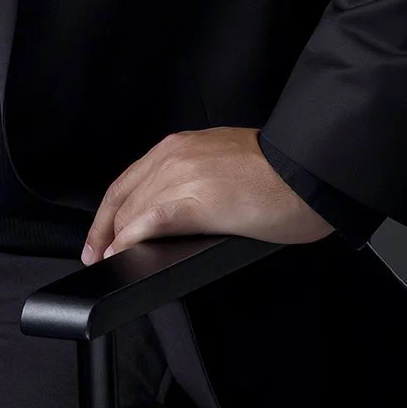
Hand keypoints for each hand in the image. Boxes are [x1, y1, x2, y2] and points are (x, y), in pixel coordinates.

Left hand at [80, 127, 333, 264]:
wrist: (311, 173)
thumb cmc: (282, 175)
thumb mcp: (225, 165)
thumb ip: (195, 180)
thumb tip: (177, 212)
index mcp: (180, 146)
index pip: (128, 180)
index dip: (108, 212)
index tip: (100, 233)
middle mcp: (174, 156)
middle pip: (123, 197)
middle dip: (105, 229)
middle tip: (95, 254)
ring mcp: (181, 176)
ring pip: (132, 212)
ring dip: (115, 239)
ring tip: (108, 261)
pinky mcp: (193, 201)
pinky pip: (148, 223)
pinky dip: (129, 242)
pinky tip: (121, 255)